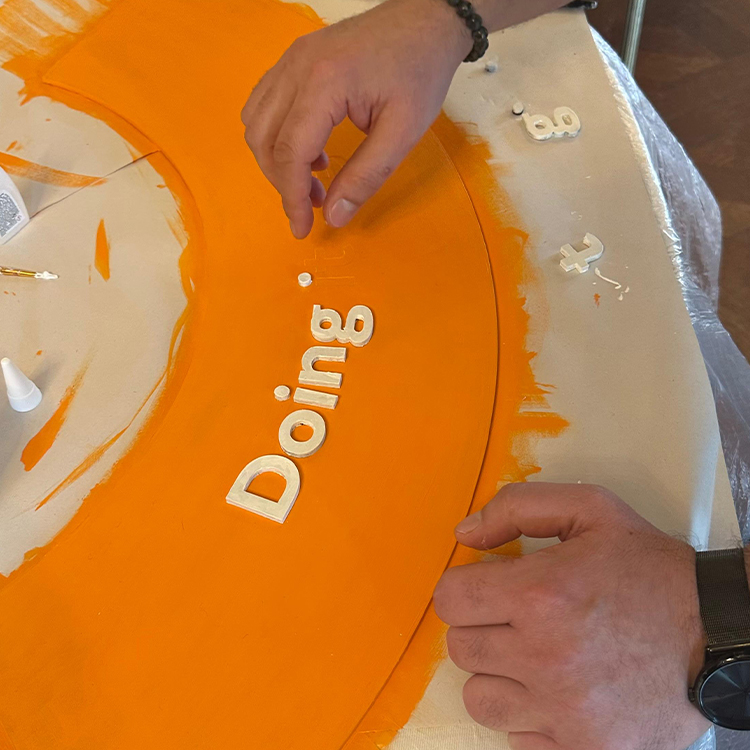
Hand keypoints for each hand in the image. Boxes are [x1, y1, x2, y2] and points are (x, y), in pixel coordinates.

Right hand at [241, 0, 470, 238]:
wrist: (425, 20)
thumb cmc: (420, 71)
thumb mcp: (403, 131)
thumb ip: (366, 176)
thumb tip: (333, 217)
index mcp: (324, 84)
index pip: (289, 152)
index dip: (291, 197)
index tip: (302, 229)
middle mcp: (296, 67)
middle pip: (264, 139)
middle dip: (282, 182)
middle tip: (314, 204)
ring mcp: (291, 59)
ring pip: (256, 121)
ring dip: (275, 160)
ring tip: (314, 178)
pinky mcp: (294, 59)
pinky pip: (264, 103)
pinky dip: (276, 135)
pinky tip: (309, 149)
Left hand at [433, 483, 710, 749]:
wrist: (716, 634)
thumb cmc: (650, 570)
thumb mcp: (591, 510)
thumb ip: (518, 508)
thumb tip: (465, 534)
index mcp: (541, 595)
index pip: (450, 599)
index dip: (466, 587)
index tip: (490, 586)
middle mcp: (545, 658)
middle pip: (460, 648)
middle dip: (481, 626)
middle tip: (517, 617)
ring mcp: (564, 712)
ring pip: (480, 698)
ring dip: (498, 675)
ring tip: (535, 656)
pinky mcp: (582, 749)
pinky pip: (516, 736)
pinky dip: (528, 714)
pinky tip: (556, 689)